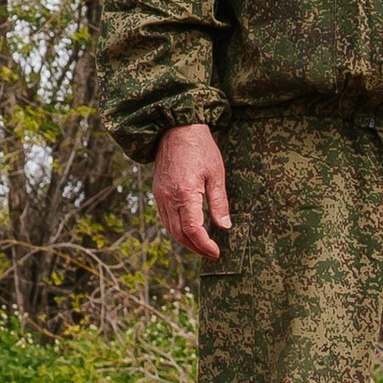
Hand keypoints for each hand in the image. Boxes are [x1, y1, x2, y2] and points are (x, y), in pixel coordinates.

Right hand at [153, 121, 231, 263]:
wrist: (177, 129)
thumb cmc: (200, 148)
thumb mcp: (216, 174)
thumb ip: (219, 203)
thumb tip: (224, 227)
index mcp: (185, 193)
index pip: (192, 230)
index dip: (204, 245)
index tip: (216, 252)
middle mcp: (168, 198)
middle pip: (179, 234)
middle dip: (195, 248)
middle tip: (211, 253)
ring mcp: (160, 195)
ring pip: (170, 228)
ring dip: (185, 241)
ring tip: (201, 246)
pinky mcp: (158, 191)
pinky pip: (165, 218)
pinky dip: (176, 229)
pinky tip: (188, 229)